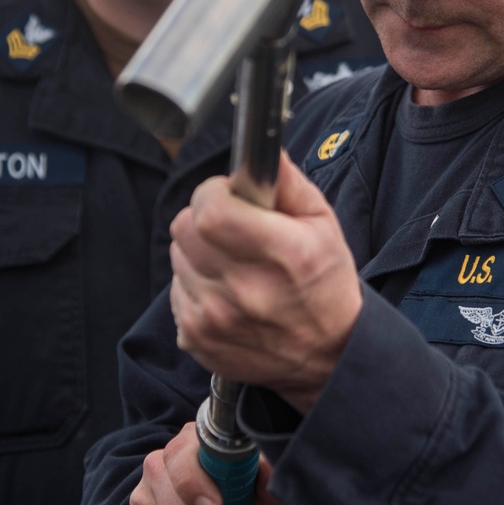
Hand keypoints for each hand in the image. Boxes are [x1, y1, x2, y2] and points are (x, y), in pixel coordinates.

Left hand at [169, 151, 361, 412]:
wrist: (328, 356)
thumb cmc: (326, 284)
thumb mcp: (323, 224)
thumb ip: (287, 182)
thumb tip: (259, 147)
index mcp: (282, 254)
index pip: (210, 210)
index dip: (213, 194)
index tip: (229, 197)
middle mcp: (245, 289)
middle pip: (184, 228)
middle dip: (203, 219)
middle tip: (231, 229)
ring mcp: (215, 318)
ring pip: (177, 257)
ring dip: (198, 253)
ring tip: (233, 266)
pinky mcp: (196, 338)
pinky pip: (175, 291)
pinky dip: (195, 286)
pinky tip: (226, 295)